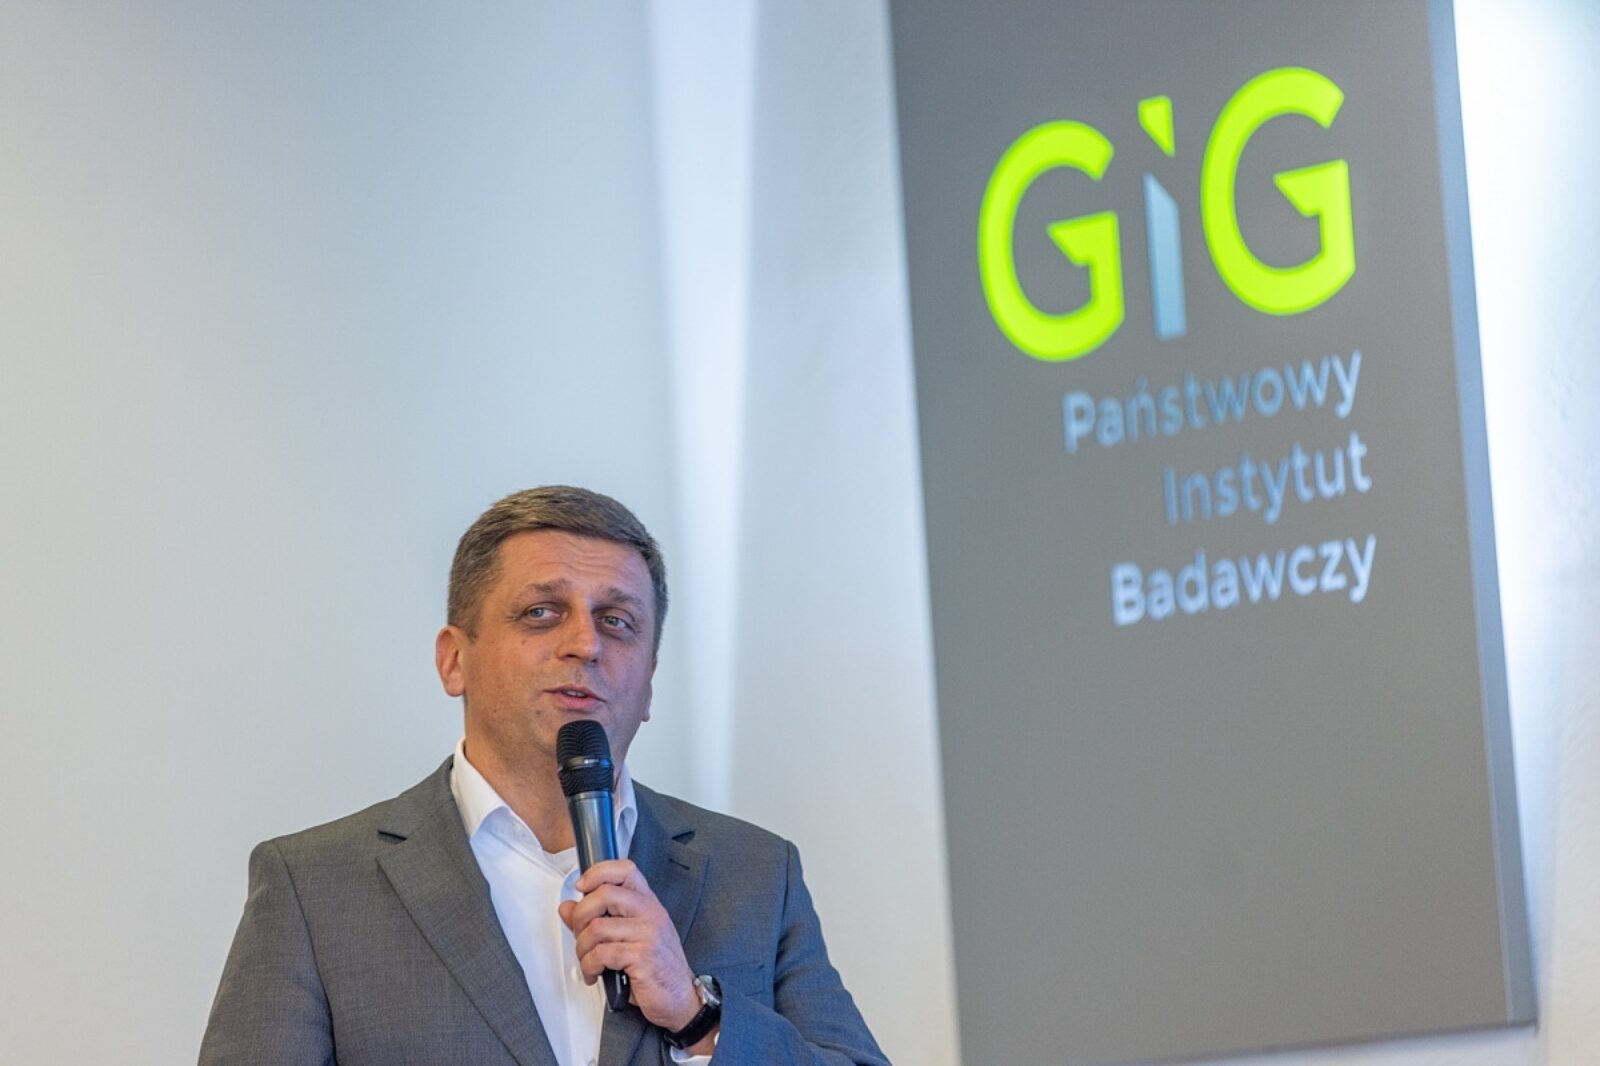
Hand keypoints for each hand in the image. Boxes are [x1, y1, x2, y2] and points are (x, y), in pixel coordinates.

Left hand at [559, 859, 713, 1050]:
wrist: (681, 998)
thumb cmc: (656, 968)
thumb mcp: (628, 937)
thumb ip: (596, 919)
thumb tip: (567, 907)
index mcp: (647, 903)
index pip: (625, 869)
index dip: (597, 873)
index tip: (581, 887)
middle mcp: (650, 913)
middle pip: (604, 894)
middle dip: (580, 916)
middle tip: (580, 934)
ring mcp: (648, 933)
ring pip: (596, 927)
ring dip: (582, 949)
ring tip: (588, 961)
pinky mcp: (643, 956)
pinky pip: (601, 954)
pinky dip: (589, 967)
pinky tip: (595, 974)